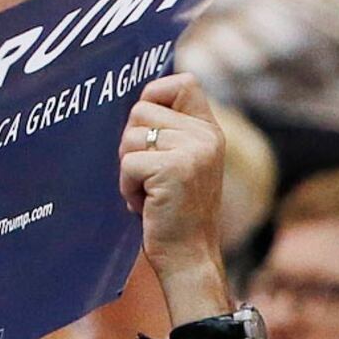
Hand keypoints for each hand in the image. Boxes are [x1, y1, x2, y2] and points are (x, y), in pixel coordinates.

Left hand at [116, 75, 231, 296]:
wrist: (189, 256)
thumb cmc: (174, 213)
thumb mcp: (182, 163)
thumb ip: (170, 131)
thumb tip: (136, 101)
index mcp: (210, 132)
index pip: (184, 82)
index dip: (156, 94)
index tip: (151, 127)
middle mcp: (207, 137)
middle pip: (141, 109)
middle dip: (132, 143)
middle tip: (149, 175)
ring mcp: (194, 152)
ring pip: (131, 136)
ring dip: (129, 168)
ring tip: (149, 192)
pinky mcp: (175, 170)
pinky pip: (128, 163)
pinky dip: (127, 187)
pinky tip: (145, 204)